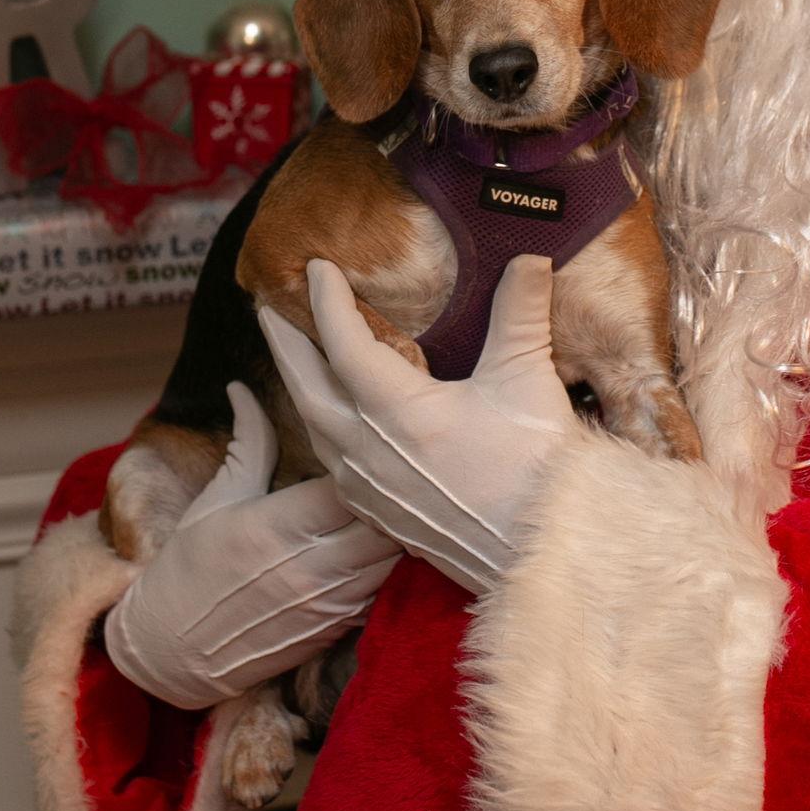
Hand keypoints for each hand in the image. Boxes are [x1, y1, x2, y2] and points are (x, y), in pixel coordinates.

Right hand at [101, 383, 401, 708]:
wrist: (170, 651)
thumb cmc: (189, 567)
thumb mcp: (216, 500)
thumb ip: (248, 443)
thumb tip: (243, 387)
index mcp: (277, 525)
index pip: (350, 485)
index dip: (366, 463)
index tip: (366, 446)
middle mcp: (309, 567)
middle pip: (385, 524)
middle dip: (393, 498)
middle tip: (392, 476)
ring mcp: (327, 604)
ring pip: (393, 561)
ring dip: (397, 535)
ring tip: (395, 510)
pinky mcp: (334, 631)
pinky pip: (383, 594)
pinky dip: (388, 572)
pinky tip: (381, 553)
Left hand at [259, 256, 574, 596]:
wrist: (542, 553)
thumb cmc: (536, 469)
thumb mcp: (528, 381)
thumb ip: (520, 313)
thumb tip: (530, 258)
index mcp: (399, 410)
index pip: (344, 343)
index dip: (327, 301)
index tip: (316, 268)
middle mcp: (370, 449)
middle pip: (307, 386)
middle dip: (286, 345)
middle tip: (267, 310)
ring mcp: (370, 486)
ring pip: (314, 428)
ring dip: (298, 388)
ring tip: (295, 361)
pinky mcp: (380, 513)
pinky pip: (330, 464)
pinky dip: (320, 430)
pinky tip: (329, 425)